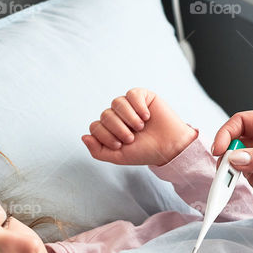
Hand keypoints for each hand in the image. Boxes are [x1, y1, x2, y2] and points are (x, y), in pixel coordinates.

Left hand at [82, 87, 197, 165]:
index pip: (95, 127)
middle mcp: (117, 116)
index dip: (105, 136)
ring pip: (116, 103)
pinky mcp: (142, 96)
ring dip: (128, 118)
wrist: (169, 147)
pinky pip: (132, 94)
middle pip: (105, 115)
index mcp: (109, 130)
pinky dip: (138, 106)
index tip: (121, 145)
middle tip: (132, 138)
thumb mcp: (118, 157)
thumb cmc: (145, 152)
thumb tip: (83, 137)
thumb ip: (98, 151)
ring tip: (140, 127)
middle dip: (118, 128)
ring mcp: (129, 105)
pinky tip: (147, 116)